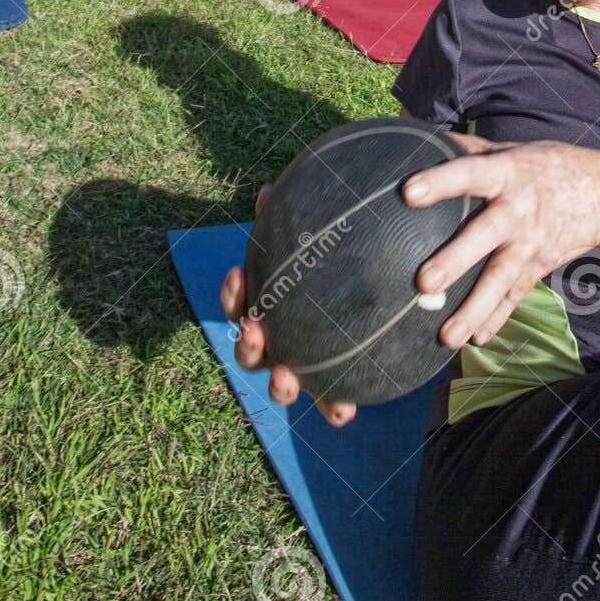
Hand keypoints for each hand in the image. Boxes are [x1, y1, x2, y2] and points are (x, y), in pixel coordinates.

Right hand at [220, 188, 356, 427]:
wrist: (366, 293)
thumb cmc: (333, 268)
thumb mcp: (316, 244)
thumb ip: (292, 223)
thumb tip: (269, 192)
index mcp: (268, 311)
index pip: (240, 303)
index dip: (233, 293)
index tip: (237, 274)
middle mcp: (278, 343)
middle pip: (251, 351)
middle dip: (248, 345)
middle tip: (254, 331)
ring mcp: (302, 369)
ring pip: (282, 384)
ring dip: (279, 386)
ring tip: (286, 380)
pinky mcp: (332, 389)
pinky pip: (328, 403)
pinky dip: (331, 409)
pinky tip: (345, 408)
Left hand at [404, 132, 599, 348]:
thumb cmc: (547, 165)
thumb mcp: (514, 149)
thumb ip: (471, 149)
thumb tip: (424, 139)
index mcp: (507, 173)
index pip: (470, 174)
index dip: (441, 182)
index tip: (408, 192)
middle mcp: (518, 210)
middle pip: (484, 236)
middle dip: (455, 260)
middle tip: (424, 283)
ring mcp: (530, 243)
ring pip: (500, 279)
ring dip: (474, 308)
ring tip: (447, 337)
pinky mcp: (539, 266)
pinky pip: (516, 296)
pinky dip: (497, 318)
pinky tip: (476, 340)